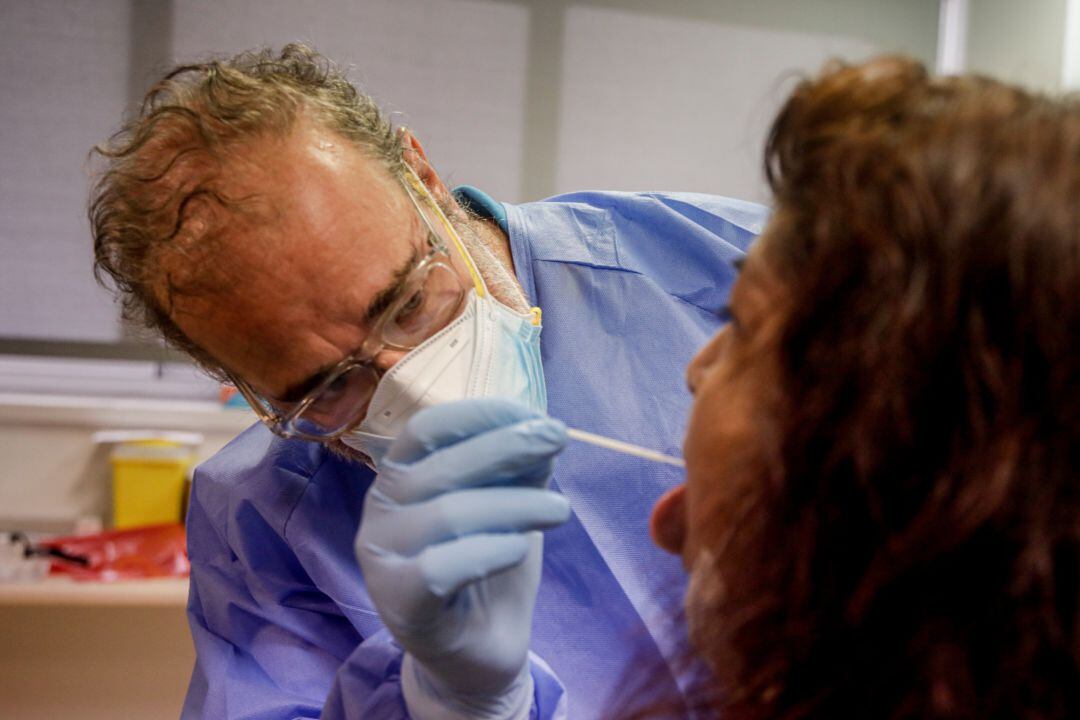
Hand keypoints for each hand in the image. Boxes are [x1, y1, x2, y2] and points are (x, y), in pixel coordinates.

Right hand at [354, 398, 569, 719]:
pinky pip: (442, 568)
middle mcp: (380, 510)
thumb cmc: (487, 568)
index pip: (427, 429)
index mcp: (400, 477)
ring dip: (515, 504)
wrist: (476, 654)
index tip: (532, 411)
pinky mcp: (398, 603)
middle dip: (507, 446)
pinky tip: (519, 549)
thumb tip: (541, 424)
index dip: (479, 413)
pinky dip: (488, 551)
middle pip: (442, 466)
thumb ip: (515, 467)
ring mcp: (382, 559)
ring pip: (449, 514)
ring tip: (560, 509)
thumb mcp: (507, 506)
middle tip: (558, 439)